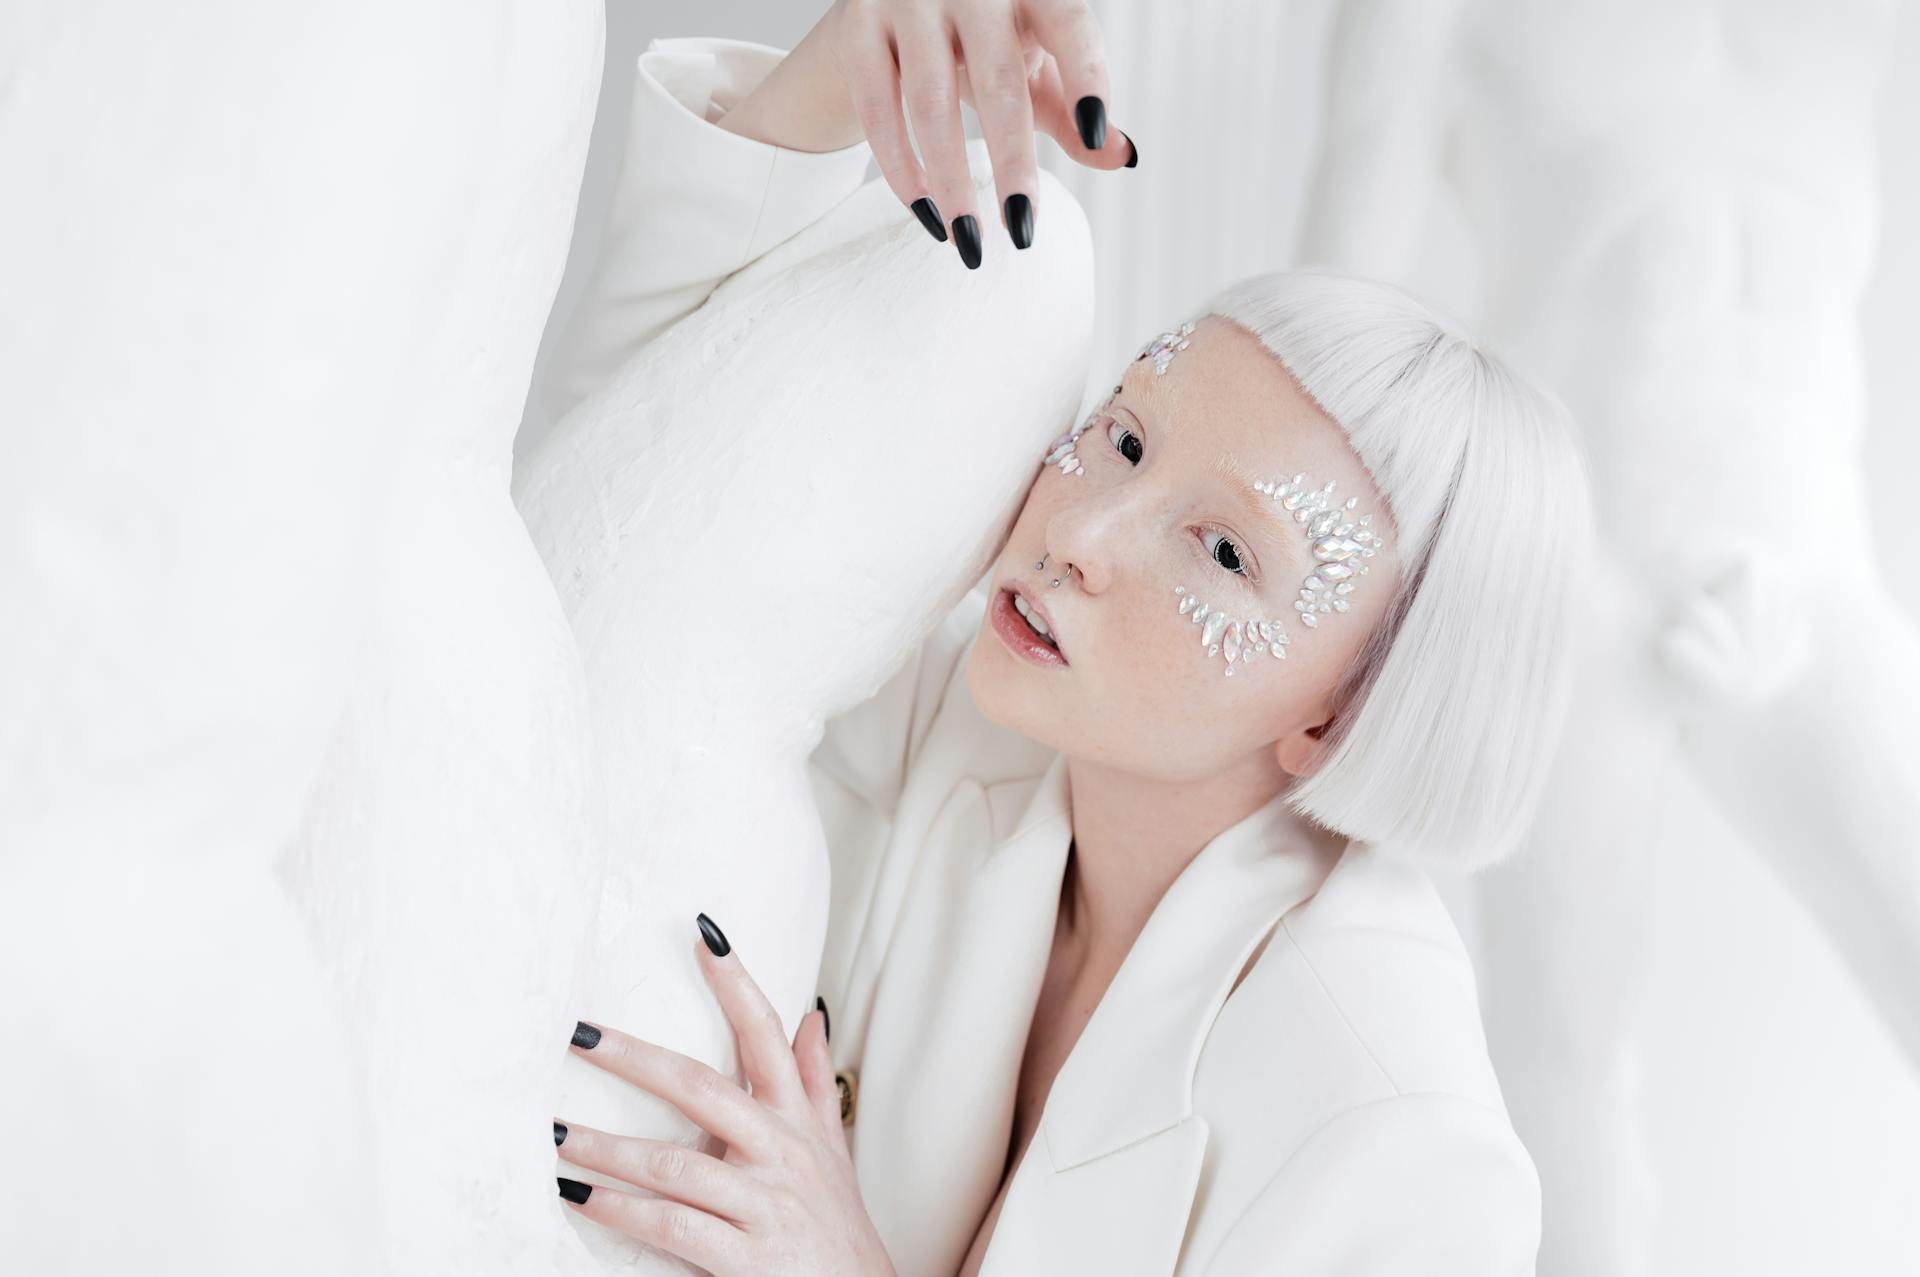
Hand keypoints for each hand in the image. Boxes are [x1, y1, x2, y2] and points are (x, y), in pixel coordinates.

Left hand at [555, 914, 890, 1276]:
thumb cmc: (837, 1226)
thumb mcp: (833, 1148)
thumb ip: (816, 1081)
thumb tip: (812, 1012)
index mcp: (797, 1120)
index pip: (766, 1035)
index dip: (737, 982)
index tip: (704, 934)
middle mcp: (782, 1152)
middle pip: (704, 1087)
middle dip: (637, 1058)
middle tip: (580, 1033)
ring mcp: (764, 1203)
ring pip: (674, 1163)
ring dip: (606, 1147)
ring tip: (553, 1131)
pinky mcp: (746, 1256)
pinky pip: (672, 1225)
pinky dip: (622, 1209)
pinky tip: (582, 1195)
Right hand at [828, 0, 1134, 262]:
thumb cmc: (980, 37)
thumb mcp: (1035, 64)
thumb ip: (1075, 107)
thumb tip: (1122, 156)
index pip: (1070, 25)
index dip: (1086, 78)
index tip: (1096, 134)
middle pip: (998, 80)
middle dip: (1012, 162)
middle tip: (1021, 228)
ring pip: (930, 104)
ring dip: (951, 181)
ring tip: (969, 239)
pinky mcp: (859, 25)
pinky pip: (878, 110)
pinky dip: (901, 169)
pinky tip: (926, 210)